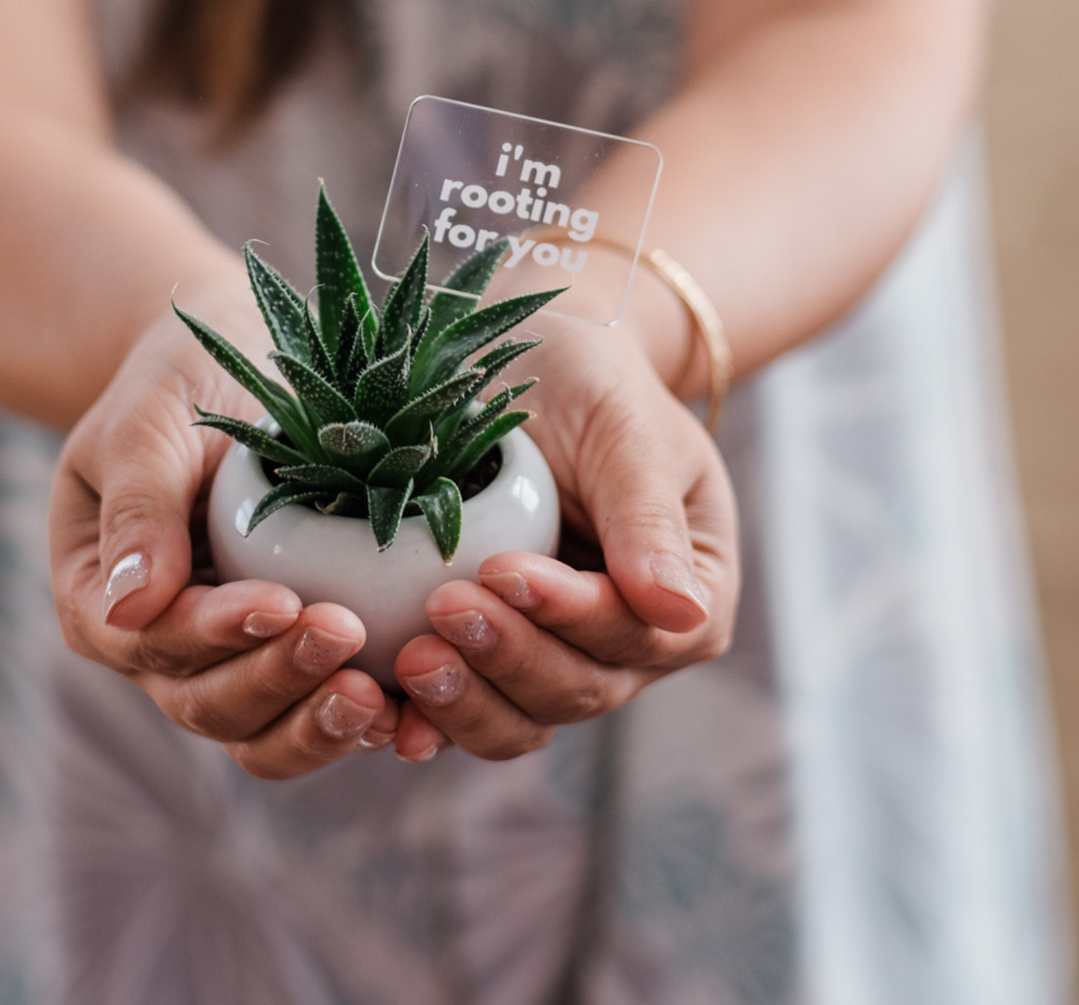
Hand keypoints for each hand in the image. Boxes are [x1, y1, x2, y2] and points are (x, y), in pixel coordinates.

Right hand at [47, 278, 398, 778]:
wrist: (236, 361)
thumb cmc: (179, 378)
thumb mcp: (146, 420)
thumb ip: (137, 504)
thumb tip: (129, 603)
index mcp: (101, 597)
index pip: (151, 638)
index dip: (213, 632)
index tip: (280, 601)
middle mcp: (160, 645)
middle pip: (207, 702)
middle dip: (276, 679)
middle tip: (346, 636)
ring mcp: (229, 658)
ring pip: (262, 730)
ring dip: (317, 724)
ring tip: (379, 699)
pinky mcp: (291, 653)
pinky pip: (317, 710)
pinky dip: (360, 721)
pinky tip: (409, 712)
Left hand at [389, 317, 738, 760]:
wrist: (534, 362)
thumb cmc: (595, 386)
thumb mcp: (631, 432)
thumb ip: (649, 519)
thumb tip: (681, 613)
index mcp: (689, 598)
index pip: (636, 634)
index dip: (570, 615)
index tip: (504, 569)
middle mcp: (627, 646)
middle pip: (577, 689)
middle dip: (509, 657)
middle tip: (444, 607)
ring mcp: (555, 657)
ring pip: (520, 718)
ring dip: (466, 700)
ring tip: (411, 661)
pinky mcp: (489, 659)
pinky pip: (465, 707)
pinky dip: (429, 718)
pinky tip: (391, 716)